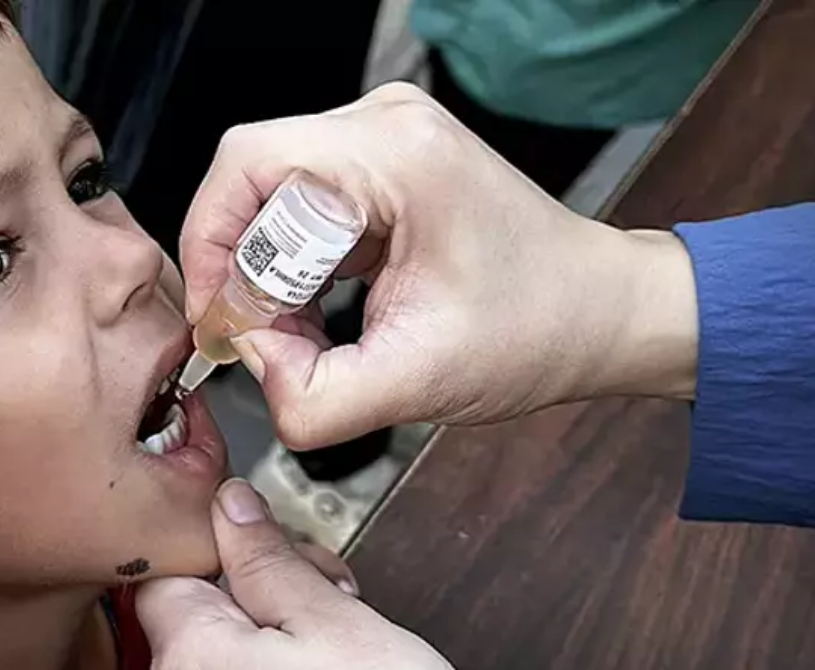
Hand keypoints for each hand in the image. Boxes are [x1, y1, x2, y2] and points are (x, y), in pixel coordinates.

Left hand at [136, 479, 482, 669]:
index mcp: (190, 657)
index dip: (218, 539)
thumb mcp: (330, 618)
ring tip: (345, 623)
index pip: (165, 568)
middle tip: (327, 581)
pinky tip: (338, 663)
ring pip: (235, 641)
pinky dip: (290, 662)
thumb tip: (230, 506)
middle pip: (204, 603)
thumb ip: (266, 556)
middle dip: (266, 577)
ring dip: (287, 617)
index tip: (268, 530)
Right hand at [181, 82, 697, 448]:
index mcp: (397, 155)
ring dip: (266, 271)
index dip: (213, 248)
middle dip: (241, 267)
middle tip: (262, 339)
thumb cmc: (539, 330)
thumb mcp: (417, 383)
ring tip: (298, 333)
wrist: (601, 313)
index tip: (223, 321)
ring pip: (270, 194)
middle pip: (252, 178)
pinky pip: (301, 206)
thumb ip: (312, 397)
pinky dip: (294, 266)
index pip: (248, 167)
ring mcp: (384, 140)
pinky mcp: (382, 169)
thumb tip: (252, 365)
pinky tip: (318, 314)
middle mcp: (386, 127)